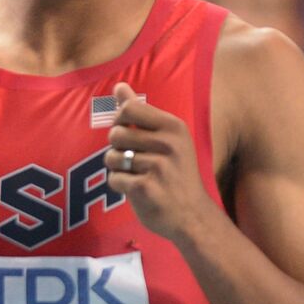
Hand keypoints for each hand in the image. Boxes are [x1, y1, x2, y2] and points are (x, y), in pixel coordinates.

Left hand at [104, 82, 217, 242]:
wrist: (192, 216)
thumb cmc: (176, 174)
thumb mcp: (167, 139)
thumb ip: (140, 112)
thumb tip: (119, 86)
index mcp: (173, 127)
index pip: (129, 107)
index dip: (120, 120)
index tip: (129, 133)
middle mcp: (167, 143)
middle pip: (115, 133)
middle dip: (117, 147)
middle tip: (135, 160)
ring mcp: (157, 166)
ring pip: (111, 157)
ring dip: (117, 168)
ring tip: (136, 175)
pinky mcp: (145, 188)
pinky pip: (114, 179)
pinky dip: (119, 186)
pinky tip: (137, 190)